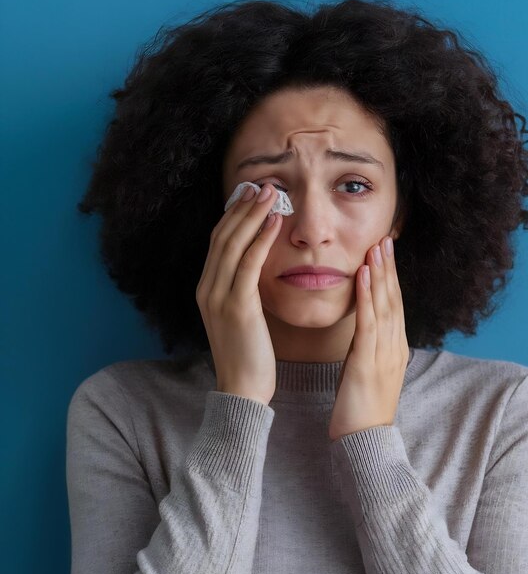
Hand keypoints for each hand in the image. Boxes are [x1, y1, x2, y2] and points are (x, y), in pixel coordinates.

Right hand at [196, 183, 282, 405]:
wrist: (243, 390)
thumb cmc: (248, 354)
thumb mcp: (240, 316)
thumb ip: (242, 290)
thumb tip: (256, 266)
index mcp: (206, 289)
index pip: (218, 242)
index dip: (233, 215)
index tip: (250, 194)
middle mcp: (207, 288)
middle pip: (223, 236)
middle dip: (242, 207)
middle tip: (262, 184)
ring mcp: (218, 296)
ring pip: (233, 244)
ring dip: (253, 215)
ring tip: (271, 193)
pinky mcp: (236, 306)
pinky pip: (249, 264)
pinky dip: (261, 240)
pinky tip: (275, 223)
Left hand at [328, 236, 409, 440]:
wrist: (364, 443)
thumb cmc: (362, 409)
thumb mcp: (369, 372)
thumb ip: (370, 348)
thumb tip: (365, 329)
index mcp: (395, 348)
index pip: (394, 305)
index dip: (391, 277)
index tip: (385, 252)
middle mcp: (395, 347)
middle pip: (394, 299)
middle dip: (390, 267)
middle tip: (386, 238)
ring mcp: (385, 354)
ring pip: (385, 306)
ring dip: (381, 274)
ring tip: (378, 247)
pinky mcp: (369, 363)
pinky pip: (369, 324)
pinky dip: (368, 297)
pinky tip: (364, 276)